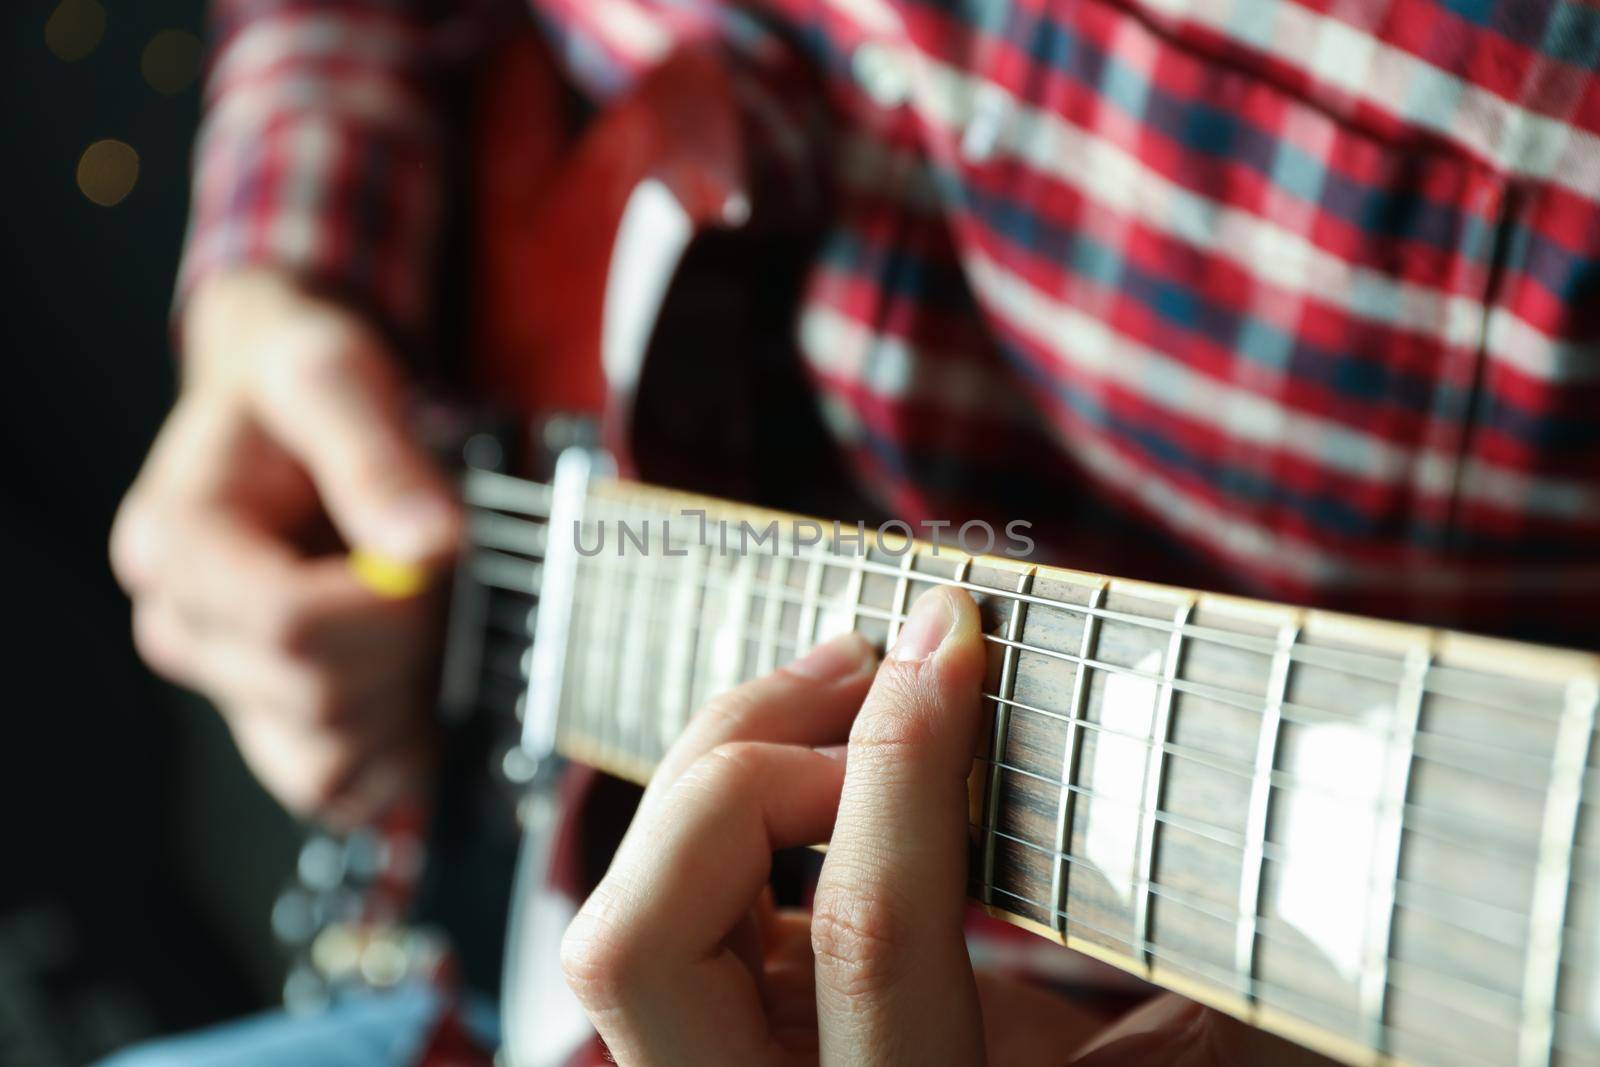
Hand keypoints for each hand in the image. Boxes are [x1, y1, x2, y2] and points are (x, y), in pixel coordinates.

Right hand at [111, 268, 460, 824]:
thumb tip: (430, 544)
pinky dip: (397, 752)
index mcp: (174, 544)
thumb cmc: (290, 385)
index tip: (436, 554)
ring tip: (426, 619)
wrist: (278, 404)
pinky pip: (337, 787)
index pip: (286, 622)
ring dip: (410, 701)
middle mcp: (184, 627)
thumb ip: (376, 456)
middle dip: (411, 642)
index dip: (388, 605)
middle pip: (316, 695)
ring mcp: (225, 684)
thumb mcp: (330, 377)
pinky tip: (419, 679)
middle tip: (443, 574)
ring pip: (327, 761)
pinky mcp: (272, 721)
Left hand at [560, 585, 1336, 1064]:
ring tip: (841, 680)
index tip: (951, 639)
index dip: (907, 760)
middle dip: (742, 772)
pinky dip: (730, 795)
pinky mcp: (711, 1030)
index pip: (871, 930)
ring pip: (624, 916)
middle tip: (864, 678)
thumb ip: (1195, 967)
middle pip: (640, 940)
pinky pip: (669, 897)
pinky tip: (820, 746)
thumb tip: (1237, 789)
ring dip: (723, 763)